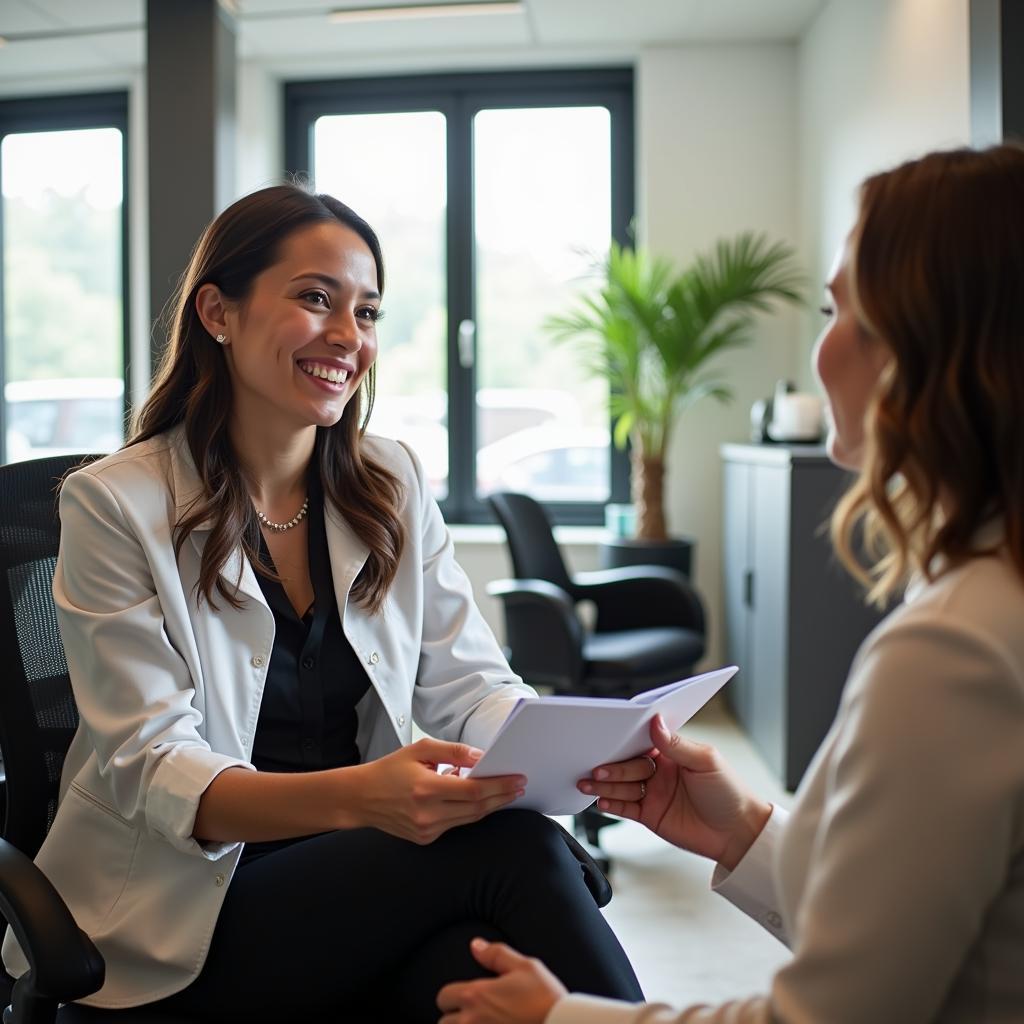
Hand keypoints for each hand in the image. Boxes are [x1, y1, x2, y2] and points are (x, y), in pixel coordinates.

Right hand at [347, 739, 524, 844]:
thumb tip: (481, 757)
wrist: (361, 798)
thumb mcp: (420, 749)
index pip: (474, 790)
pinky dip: (469, 811)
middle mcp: (428, 813)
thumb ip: (454, 751)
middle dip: (502, 796)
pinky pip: (456, 824)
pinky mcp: (425, 838)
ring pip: (470, 818)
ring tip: (505, 792)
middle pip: (477, 807)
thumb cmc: (390, 769)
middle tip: (519, 786)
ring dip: (490, 805)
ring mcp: (427, 830)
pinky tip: (477, 799)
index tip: (518, 779)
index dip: (500, 785)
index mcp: (426, 788)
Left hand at [437, 938, 566, 1023]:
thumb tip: (475, 946)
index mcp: (476, 995)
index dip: (451, 996)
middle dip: (454, 1019)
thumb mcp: (525, 967)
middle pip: (443, 1023)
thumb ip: (496, 954)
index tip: (465, 999)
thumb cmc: (546, 997)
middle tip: (472, 1017)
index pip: (443, 997)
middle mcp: (471, 1021)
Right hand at [578, 715, 770, 869]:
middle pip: (626, 765)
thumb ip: (676, 744)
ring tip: (588, 784)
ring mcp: (653, 793)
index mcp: (671, 752)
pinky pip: (625, 808)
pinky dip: (612, 805)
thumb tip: (655, 721)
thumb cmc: (729, 792)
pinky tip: (602, 802)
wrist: (738, 834)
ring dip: (604, 786)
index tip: (607, 740)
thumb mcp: (705, 761)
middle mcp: (659, 770)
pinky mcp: (650, 815)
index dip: (623, 743)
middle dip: (610, 767)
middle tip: (596, 769)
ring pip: (622, 786)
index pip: (640, 743)